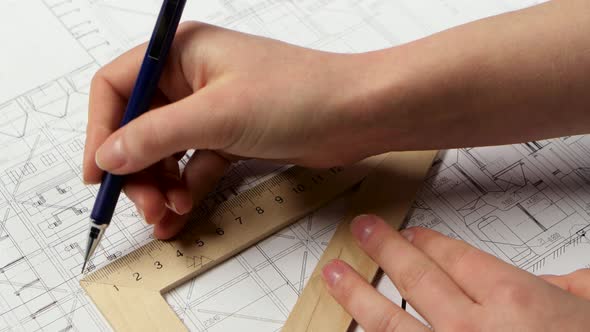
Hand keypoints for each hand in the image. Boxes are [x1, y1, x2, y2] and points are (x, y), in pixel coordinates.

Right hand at [83, 22, 395, 238]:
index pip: (117, 87)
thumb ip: (155, 136)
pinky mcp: (232, 136)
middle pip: (138, 126)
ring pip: (166, 151)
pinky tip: (184, 211)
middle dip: (135, 169)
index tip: (97, 173)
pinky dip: (186, 188)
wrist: (356, 115)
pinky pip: (194, 164)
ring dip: (160, 184)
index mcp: (181, 54)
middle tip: (144, 205)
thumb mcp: (217, 115)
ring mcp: (212, 110)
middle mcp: (192, 79)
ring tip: (168, 214)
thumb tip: (108, 155)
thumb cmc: (298, 95)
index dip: (99, 130)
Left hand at [322, 215, 589, 330]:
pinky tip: (355, 331)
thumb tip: (559, 283)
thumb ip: (571, 291)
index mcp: (515, 299)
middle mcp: (474, 328)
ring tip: (334, 275)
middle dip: (386, 250)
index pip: (458, 258)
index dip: (431, 243)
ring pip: (391, 323)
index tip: (412, 234)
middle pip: (418, 277)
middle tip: (363, 231)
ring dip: (358, 295)